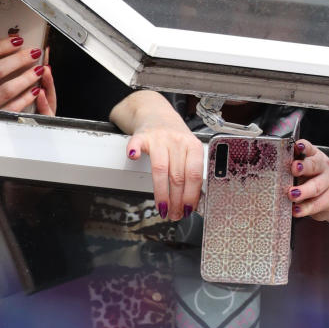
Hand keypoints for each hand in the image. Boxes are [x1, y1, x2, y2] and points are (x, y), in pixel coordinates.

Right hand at [0, 35, 56, 115]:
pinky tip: (34, 90)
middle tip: (33, 53)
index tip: (17, 41)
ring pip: (6, 90)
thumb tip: (12, 46)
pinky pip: (12, 108)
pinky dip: (25, 98)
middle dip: (18, 60)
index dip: (1, 47)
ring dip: (25, 78)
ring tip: (38, 70)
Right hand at [110, 90, 203, 220]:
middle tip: (175, 215)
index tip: (188, 210)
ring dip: (162, 193)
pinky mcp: (142, 136)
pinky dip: (135, 151)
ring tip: (163, 209)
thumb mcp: (188, 152)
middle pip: (178, 176)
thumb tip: (192, 203)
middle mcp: (177, 141)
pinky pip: (138, 143)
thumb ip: (191, 173)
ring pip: (161, 169)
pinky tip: (134, 158)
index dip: (191, 195)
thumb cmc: (174, 138)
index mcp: (192, 146)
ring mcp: (159, 138)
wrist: (156, 112)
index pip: (194, 175)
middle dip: (177, 200)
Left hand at [288, 139, 328, 233]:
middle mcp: (324, 167)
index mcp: (315, 157)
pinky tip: (296, 210)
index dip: (303, 147)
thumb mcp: (303, 173)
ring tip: (292, 195)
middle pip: (314, 166)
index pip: (309, 148)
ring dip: (303, 191)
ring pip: (316, 187)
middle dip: (304, 167)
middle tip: (293, 169)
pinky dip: (305, 208)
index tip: (297, 146)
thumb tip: (276, 173)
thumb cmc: (312, 182)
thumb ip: (293, 170)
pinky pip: (317, 204)